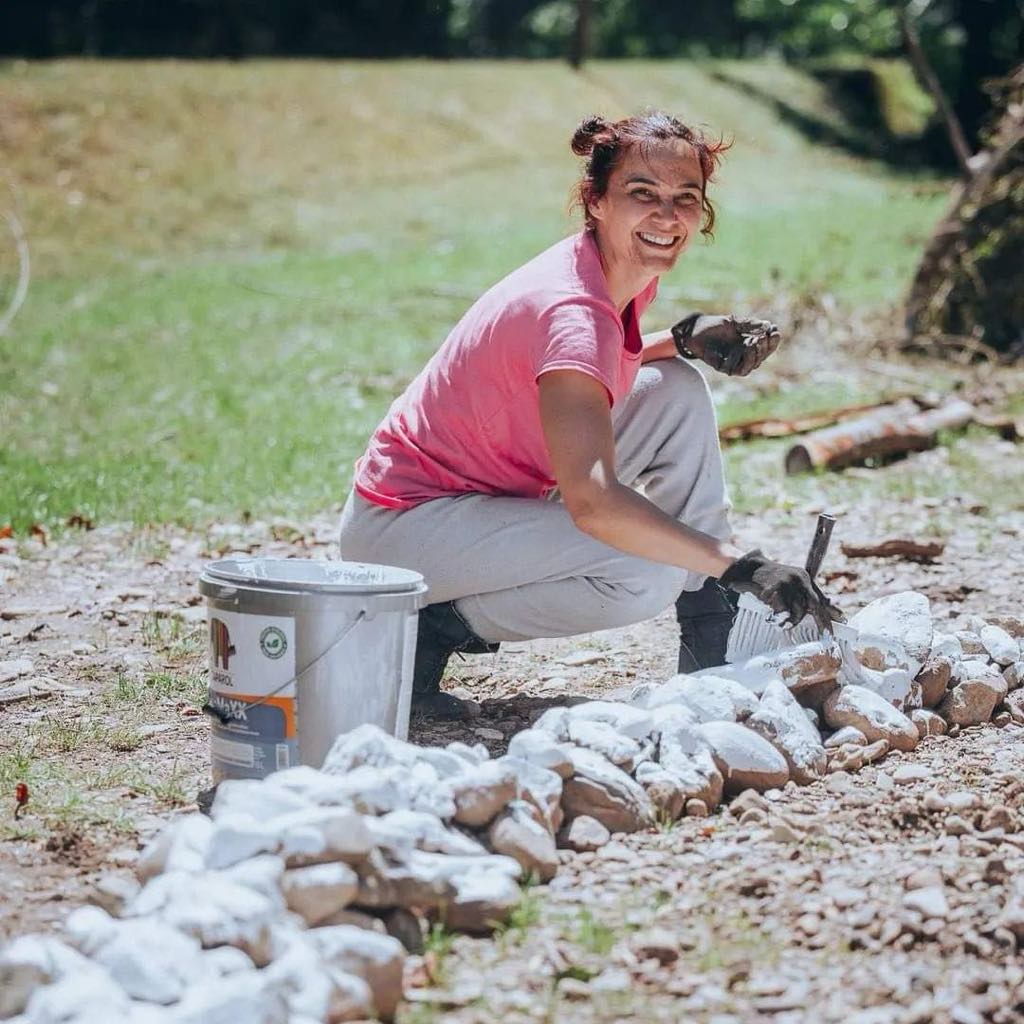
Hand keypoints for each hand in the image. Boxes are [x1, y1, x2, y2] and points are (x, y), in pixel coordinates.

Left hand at [672, 314, 780, 376]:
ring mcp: (733, 362)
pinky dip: (741, 361)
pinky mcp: (722, 367)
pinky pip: (735, 369)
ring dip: (755, 356)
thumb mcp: (734, 322)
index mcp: (749, 344)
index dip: (772, 341)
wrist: (695, 330)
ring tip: (755, 342)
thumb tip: (768, 325)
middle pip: (761, 357)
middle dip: (765, 348)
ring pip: (750, 366)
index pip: (766, 346)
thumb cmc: (715, 325)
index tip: (775, 331)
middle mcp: (743, 355)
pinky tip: (744, 349)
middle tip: (764, 336)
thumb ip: (750, 325)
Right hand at [718, 549, 843, 633]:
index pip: (820, 597)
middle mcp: (798, 579)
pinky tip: (774, 617)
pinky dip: (780, 618)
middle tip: (826, 635)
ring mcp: (787, 583)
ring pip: (798, 611)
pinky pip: (784, 611)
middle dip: (822, 622)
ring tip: (782, 623)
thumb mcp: (789, 585)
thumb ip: (803, 595)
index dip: (830, 611)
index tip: (841, 621)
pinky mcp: (775, 589)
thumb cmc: (767, 581)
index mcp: (804, 577)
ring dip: (791, 621)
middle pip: (815, 605)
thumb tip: (824, 609)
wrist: (746, 568)